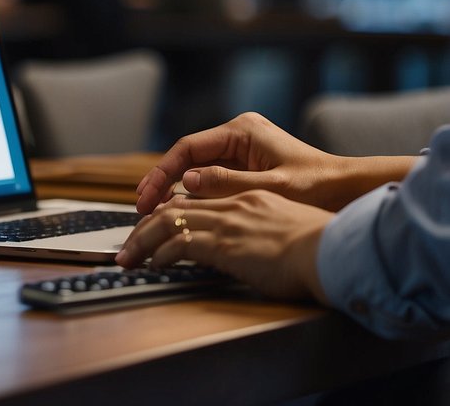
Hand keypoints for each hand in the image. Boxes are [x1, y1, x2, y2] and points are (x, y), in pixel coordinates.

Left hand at [115, 192, 330, 301]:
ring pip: (169, 222)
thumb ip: (264, 231)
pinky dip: (159, 254)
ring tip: (128, 258)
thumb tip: (253, 249)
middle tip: (130, 244)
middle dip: (146, 226)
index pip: (198, 201)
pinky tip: (151, 265)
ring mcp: (228, 222)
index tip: (155, 228)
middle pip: (176, 208)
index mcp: (251, 199)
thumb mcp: (289, 230)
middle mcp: (235, 205)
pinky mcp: (224, 242)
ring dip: (142, 241)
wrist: (334, 253)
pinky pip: (179, 243)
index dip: (172, 213)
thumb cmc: (322, 250)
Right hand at [134, 112, 413, 214]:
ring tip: (155, 212)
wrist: (353, 190)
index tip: (146, 197)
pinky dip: (195, 194)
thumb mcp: (271, 189)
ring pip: (197, 168)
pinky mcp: (247, 165)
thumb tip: (186, 183)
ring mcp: (243, 149)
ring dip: (176, 189)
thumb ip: (226, 184)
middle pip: (188, 157)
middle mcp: (239, 135)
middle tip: (142, 207)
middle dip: (163, 182)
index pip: (188, 148)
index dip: (162, 173)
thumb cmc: (320, 187)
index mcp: (242, 131)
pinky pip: (212, 177)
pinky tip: (183, 211)